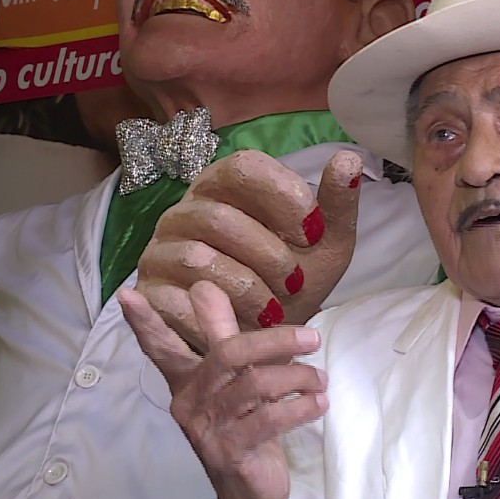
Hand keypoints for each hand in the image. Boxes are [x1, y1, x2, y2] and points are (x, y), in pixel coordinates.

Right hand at [120, 281, 322, 498]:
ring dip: (297, 378)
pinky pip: (268, 418)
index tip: (127, 295)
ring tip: (320, 381)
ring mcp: (206, 430)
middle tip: (312, 339)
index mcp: (186, 383)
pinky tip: (318, 403)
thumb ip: (220, 336)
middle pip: (228, 353)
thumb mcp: (234, 382)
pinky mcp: (228, 453)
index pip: (161, 348)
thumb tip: (205, 288)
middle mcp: (189, 404)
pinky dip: (300, 407)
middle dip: (276, 341)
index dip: (145, 324)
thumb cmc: (245, 431)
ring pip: (254, 384)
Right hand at [137, 149, 361, 354]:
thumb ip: (336, 204)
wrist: (265, 338)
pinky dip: (217, 317)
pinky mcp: (150, 291)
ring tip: (273, 310)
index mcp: (226, 185)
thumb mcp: (325, 245)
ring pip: (197, 259)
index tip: (313, 233)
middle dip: (268, 255)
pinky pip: (174, 300)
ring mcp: (161, 250)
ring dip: (246, 289)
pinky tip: (242, 327)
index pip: (244, 168)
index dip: (283, 198)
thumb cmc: (293, 281)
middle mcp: (186, 209)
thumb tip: (350, 160)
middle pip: (219, 218)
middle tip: (295, 282)